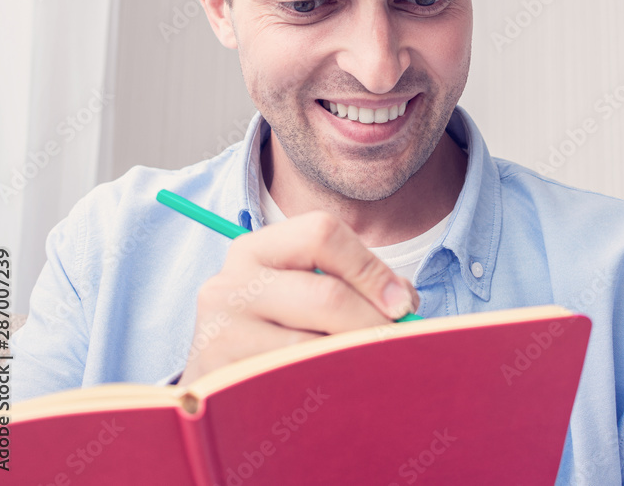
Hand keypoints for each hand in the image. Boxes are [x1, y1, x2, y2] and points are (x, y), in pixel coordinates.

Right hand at [179, 211, 418, 385]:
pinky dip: (326, 387)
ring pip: (315, 347)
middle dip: (374, 323)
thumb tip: (403, 305)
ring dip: (353, 360)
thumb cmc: (282, 333)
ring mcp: (220, 332)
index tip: (401, 304)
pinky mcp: (222, 378)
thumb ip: (359, 286)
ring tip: (363, 368)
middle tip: (396, 345)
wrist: (220, 388)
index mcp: (256, 249)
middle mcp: (230, 284)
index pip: (323, 233)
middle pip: (328, 295)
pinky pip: (295, 383)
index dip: (371, 268)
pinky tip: (331, 390)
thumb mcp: (310, 292)